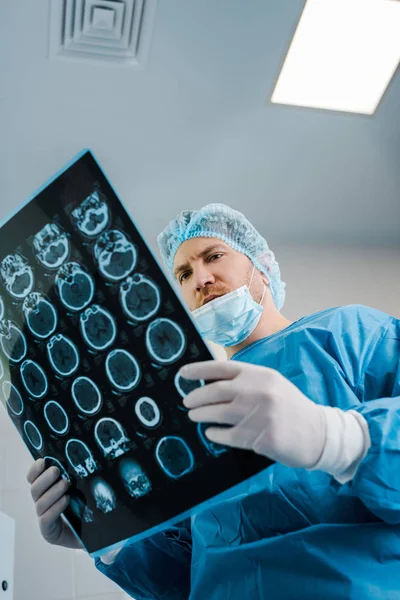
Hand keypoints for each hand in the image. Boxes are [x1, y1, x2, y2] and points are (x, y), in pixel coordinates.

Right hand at [26, 459, 82, 548]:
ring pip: (40, 503)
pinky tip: (66, 500)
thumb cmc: (86, 507)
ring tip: (66, 483)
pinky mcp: (49, 532)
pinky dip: (55, 507)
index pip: (33, 479)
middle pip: (34, 489)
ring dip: (53, 491)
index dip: (35, 470)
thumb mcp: (81, 488)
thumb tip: (79, 455)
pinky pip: (46, 518)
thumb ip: (76, 475)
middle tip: (57, 470)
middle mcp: (42, 504)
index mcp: (45, 491)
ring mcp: (44, 519)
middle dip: (45, 478)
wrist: (93, 533)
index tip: (43, 461)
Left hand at [179, 361, 325, 468]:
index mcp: (260, 374)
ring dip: (201, 415)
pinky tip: (211, 433)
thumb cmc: (291, 407)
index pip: (221, 368)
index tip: (182, 374)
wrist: (318, 432)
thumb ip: (247, 380)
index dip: (198, 369)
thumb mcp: (272, 384)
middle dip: (195, 397)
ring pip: (216, 413)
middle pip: (214, 391)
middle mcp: (257, 391)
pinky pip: (226, 435)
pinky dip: (214, 434)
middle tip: (187, 401)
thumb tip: (211, 381)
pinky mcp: (258, 437)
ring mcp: (257, 415)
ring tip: (194, 416)